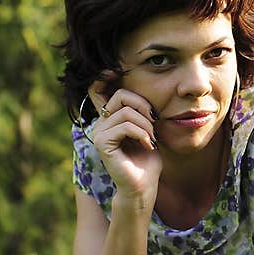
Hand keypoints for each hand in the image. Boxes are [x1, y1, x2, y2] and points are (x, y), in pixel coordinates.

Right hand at [87, 73, 162, 205]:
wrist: (144, 184)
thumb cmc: (148, 158)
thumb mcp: (149, 128)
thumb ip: (142, 110)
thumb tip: (144, 88)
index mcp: (110, 117)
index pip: (99, 88)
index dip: (104, 76)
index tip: (116, 69)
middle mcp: (101, 123)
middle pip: (121, 95)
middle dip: (144, 106)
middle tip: (154, 123)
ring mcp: (99, 133)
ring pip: (125, 112)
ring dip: (146, 125)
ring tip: (151, 139)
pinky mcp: (102, 144)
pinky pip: (125, 126)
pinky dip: (141, 133)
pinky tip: (147, 145)